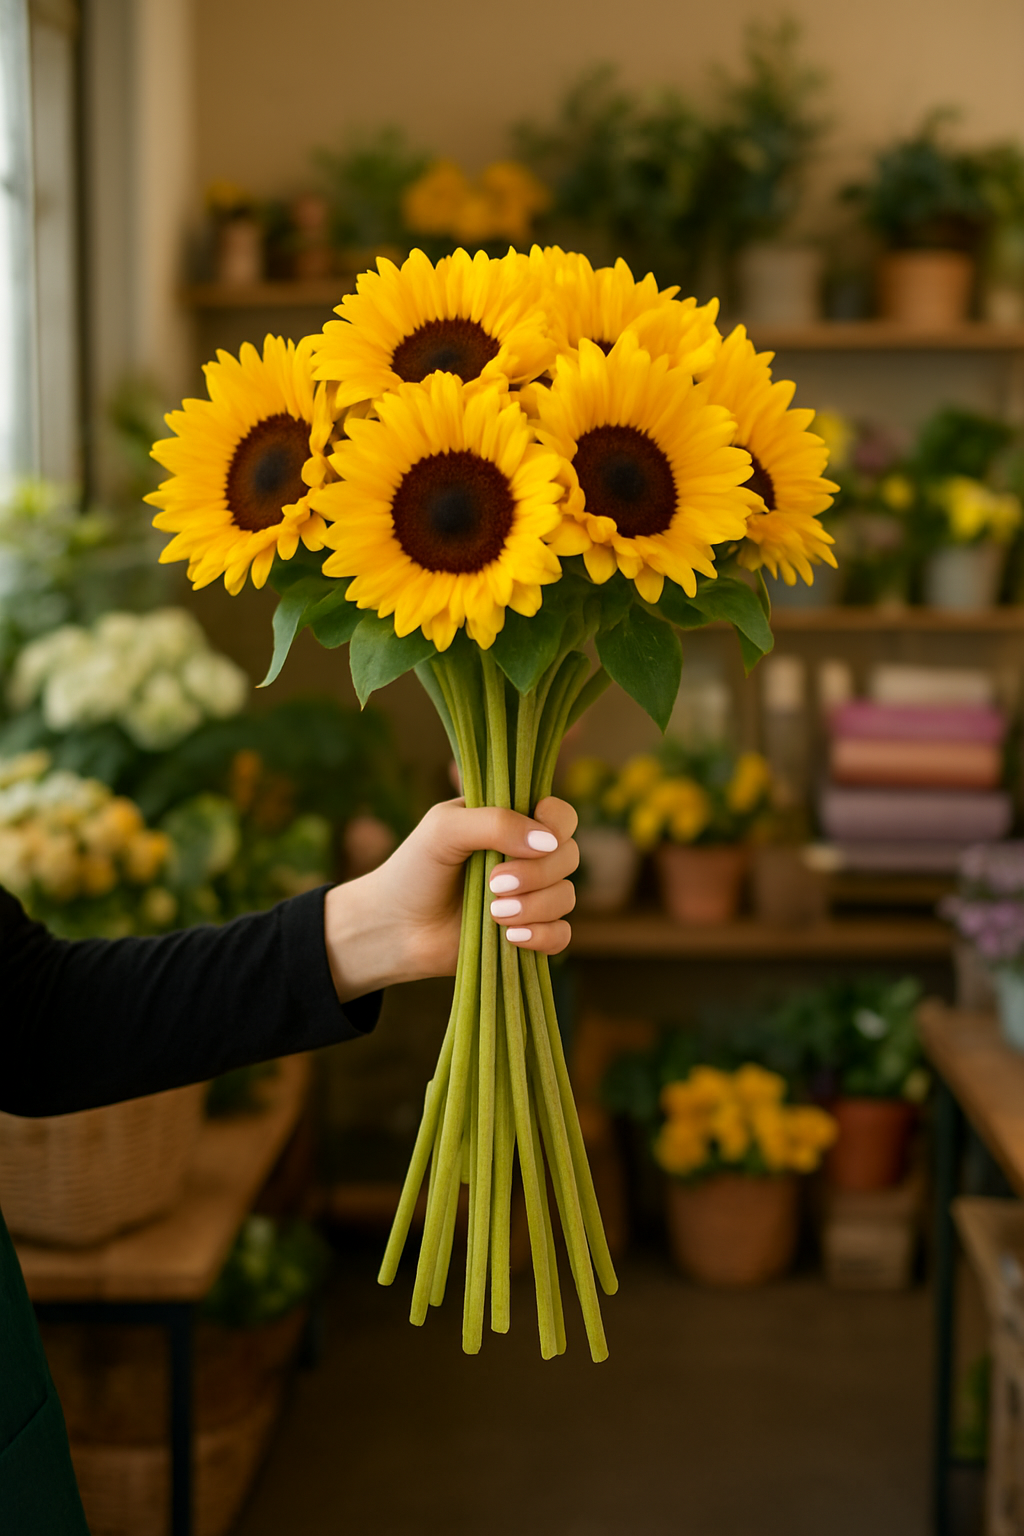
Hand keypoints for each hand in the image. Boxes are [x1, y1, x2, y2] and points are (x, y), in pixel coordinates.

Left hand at [323, 796, 578, 1001]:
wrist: (393, 928)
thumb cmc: (414, 870)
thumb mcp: (444, 829)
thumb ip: (495, 823)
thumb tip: (548, 842)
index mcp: (512, 822)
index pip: (561, 815)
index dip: (557, 824)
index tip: (535, 839)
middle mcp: (527, 857)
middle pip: (569, 855)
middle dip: (537, 872)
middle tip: (494, 884)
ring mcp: (531, 896)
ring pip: (566, 896)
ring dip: (535, 906)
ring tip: (493, 913)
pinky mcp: (528, 933)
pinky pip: (562, 935)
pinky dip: (543, 936)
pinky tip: (511, 937)